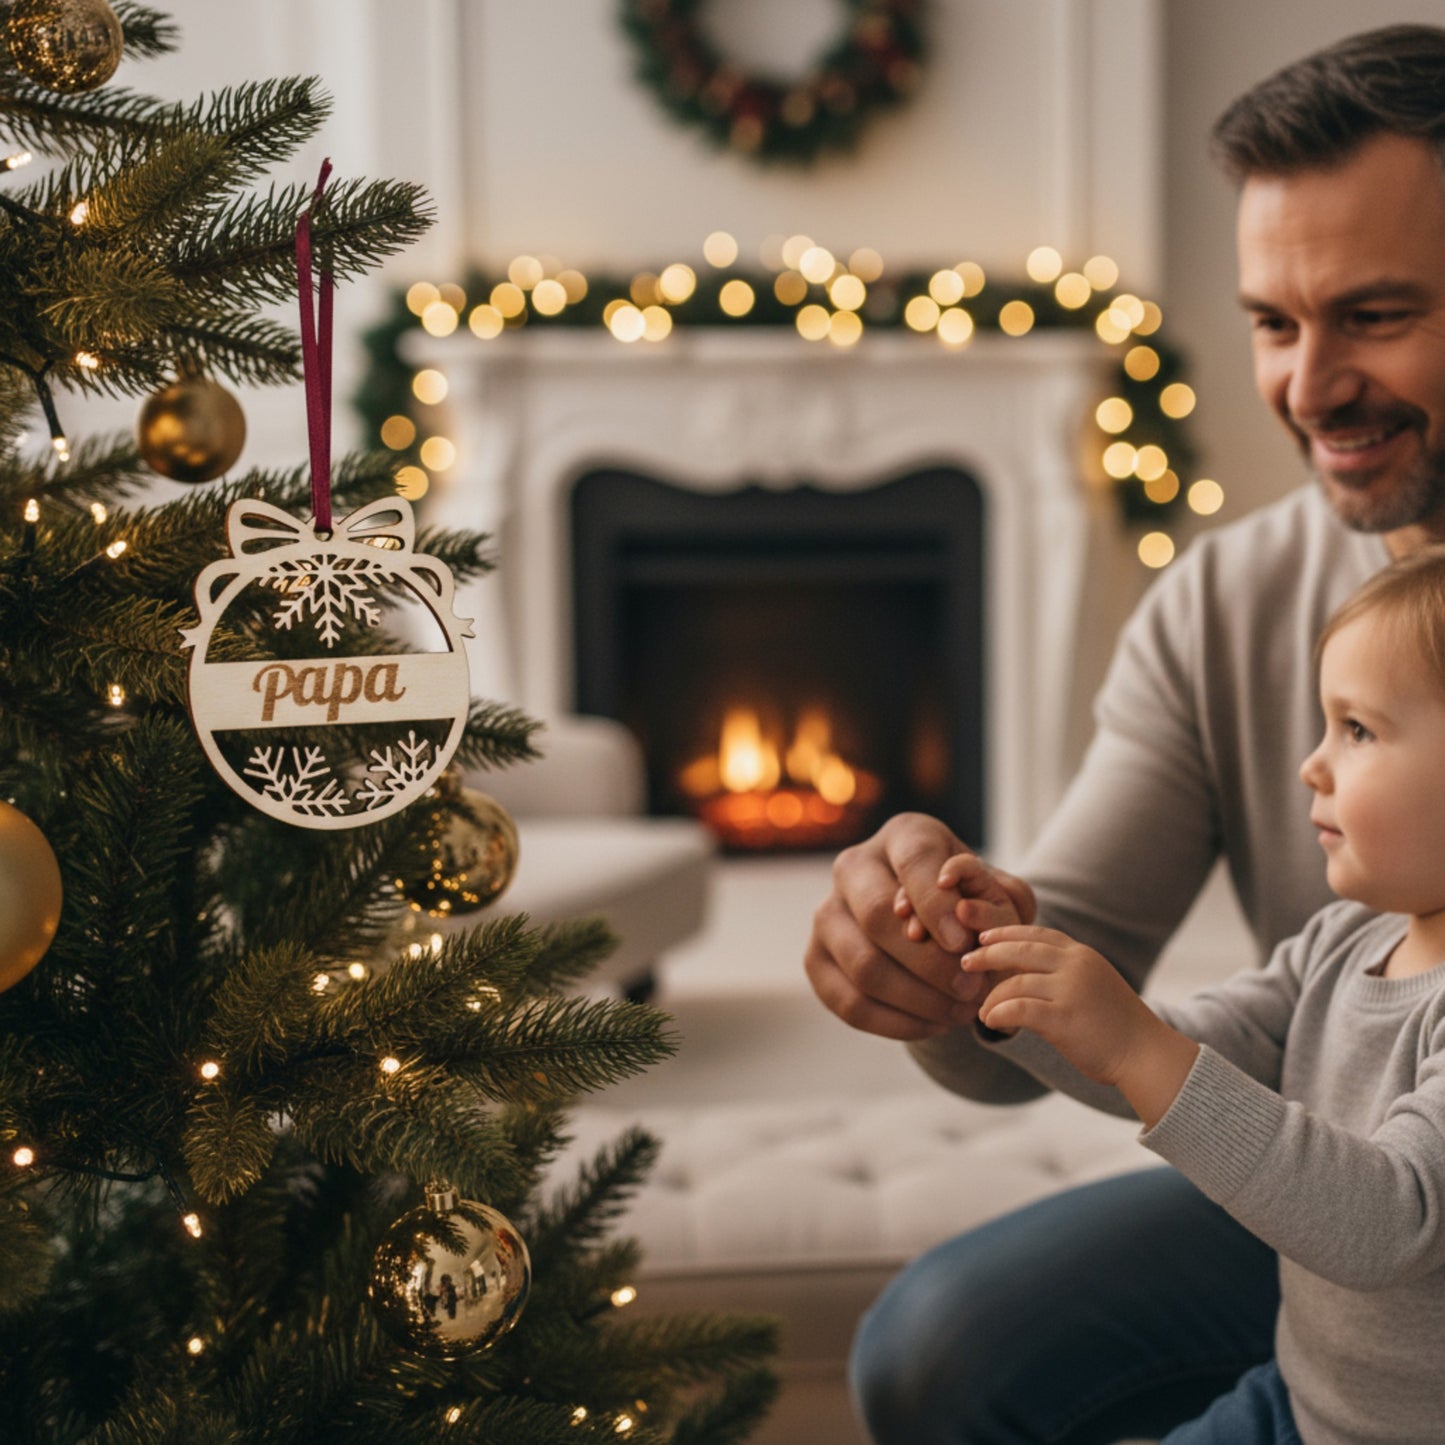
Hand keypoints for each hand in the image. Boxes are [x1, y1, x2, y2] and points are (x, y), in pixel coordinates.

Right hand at [803, 813, 1034, 1041]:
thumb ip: (999, 902)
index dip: (937, 904)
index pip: (914, 861)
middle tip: (971, 990)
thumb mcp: (999, 895)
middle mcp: (854, 866)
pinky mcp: (816, 960)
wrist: (937, 928)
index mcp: (903, 835)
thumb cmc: (970, 905)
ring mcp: (827, 914)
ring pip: (862, 965)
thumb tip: (969, 918)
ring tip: (959, 1012)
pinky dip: (897, 1022)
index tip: (964, 943)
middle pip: (877, 915)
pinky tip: (933, 1024)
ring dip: (918, 999)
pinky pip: (850, 1003)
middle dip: (929, 962)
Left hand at [962, 924, 1197, 1124]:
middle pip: (1020, 950)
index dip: (1006, 933)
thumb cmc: (1115, 1025)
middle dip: (988, 954)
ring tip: (982, 1011)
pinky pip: (1019, 1009)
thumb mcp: (1093, 984)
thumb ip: (1064, 973)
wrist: (1146, 1054)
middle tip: (966, 962)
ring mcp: (1071, 990)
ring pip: (1015, 983)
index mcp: (1082, 955)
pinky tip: (990, 1022)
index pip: (1037, 933)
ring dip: (992, 997)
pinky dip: (999, 1014)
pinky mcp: (1064, 1018)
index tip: (983, 937)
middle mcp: (1076, 966)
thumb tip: (1023, 973)